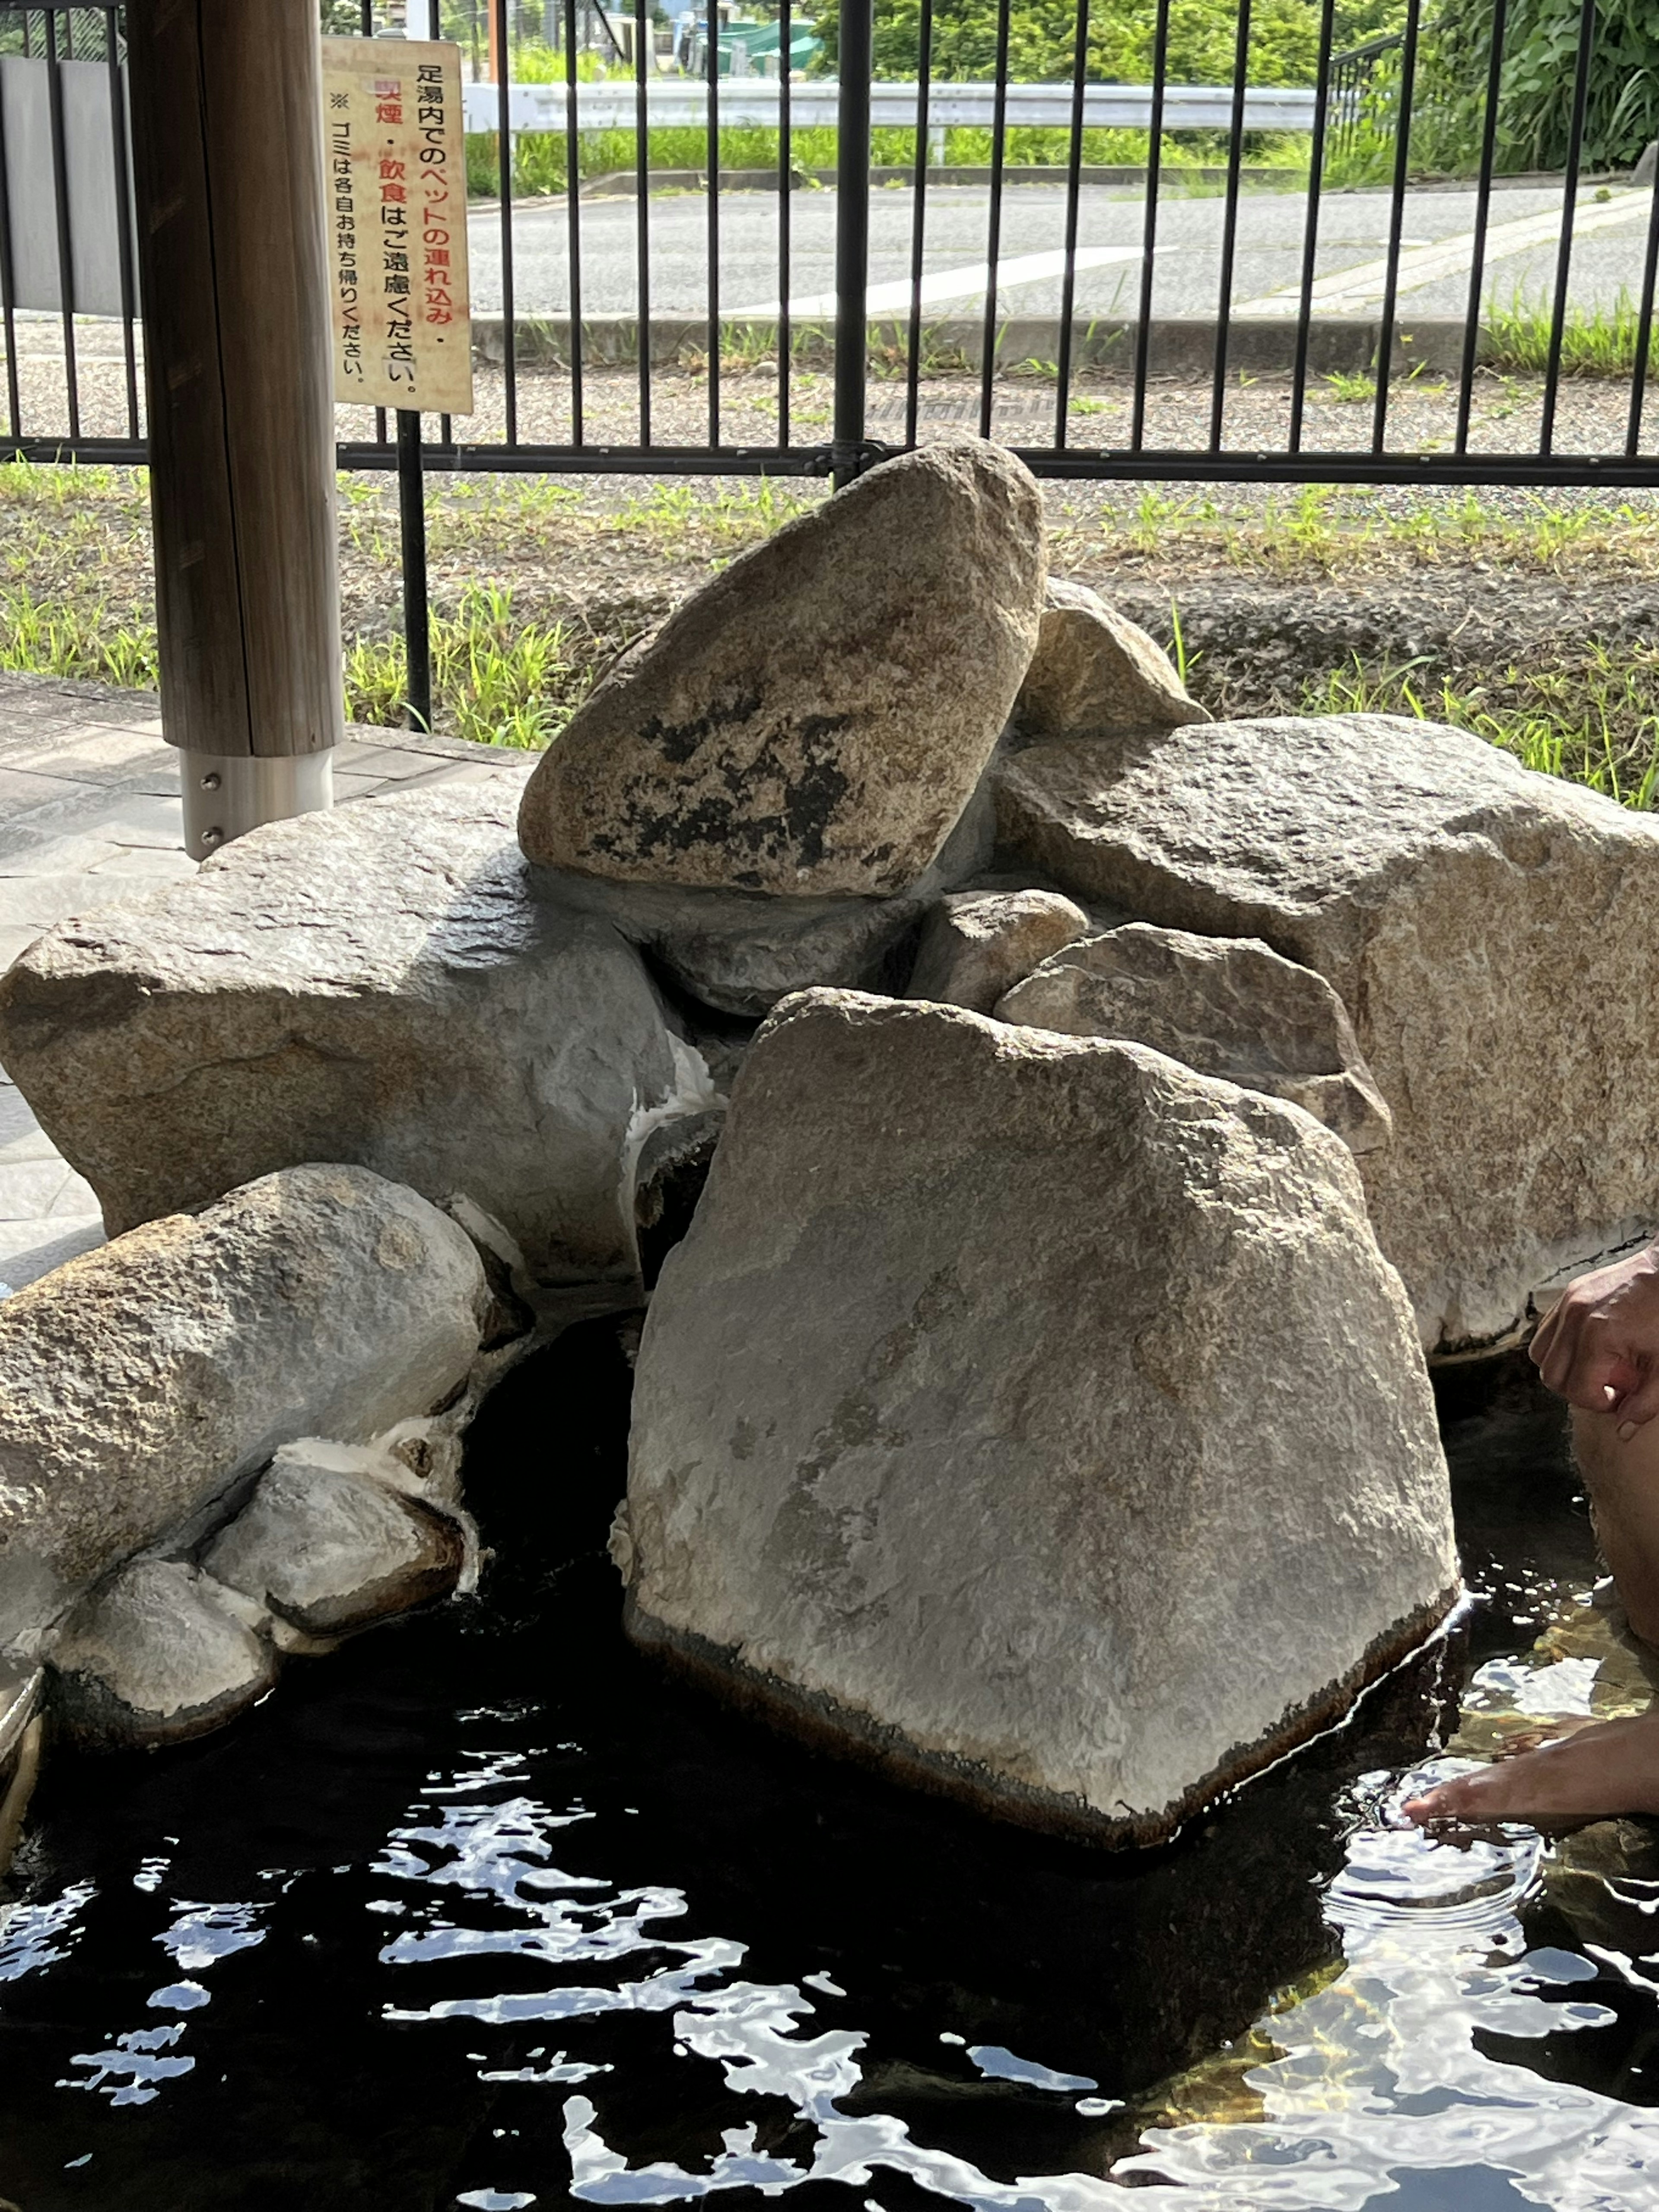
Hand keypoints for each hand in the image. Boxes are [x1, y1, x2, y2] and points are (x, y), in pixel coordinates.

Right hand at [1531, 1243, 1658, 1430]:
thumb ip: (1646, 1402)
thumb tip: (1624, 1430)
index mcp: (1598, 1335)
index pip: (1578, 1389)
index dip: (1600, 1404)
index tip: (1621, 1399)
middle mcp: (1575, 1317)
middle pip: (1552, 1376)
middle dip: (1578, 1389)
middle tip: (1608, 1386)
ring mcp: (1567, 1303)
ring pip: (1540, 1354)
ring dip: (1564, 1369)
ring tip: (1596, 1367)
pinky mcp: (1568, 1294)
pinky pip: (1547, 1331)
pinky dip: (1562, 1346)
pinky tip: (1591, 1347)